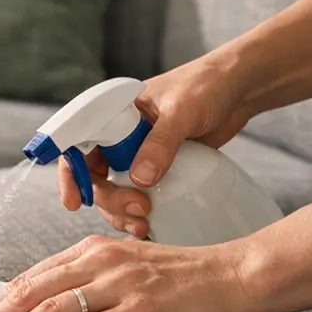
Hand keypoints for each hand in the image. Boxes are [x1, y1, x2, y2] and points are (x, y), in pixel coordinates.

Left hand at [0, 234, 254, 311]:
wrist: (237, 275)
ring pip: (49, 310)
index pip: (29, 279)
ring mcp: (118, 284)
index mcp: (91, 250)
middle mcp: (98, 261)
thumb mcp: (126, 269)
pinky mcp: (139, 310)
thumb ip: (89, 283)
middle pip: (29, 292)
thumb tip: (46, 311)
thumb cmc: (183, 278)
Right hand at [59, 58, 252, 237]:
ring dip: (122, 211)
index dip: (72, 174)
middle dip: (109, 199)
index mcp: (113, 112)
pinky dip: (139, 212)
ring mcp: (138, 153)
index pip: (77, 143)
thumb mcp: (182, 111)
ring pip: (114, 190)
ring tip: (143, 224)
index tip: (75, 201)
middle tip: (138, 210)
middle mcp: (119, 134)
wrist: (240, 89)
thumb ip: (160, 144)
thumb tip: (139, 180)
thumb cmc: (207, 85)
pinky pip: (138, 194)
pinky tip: (151, 225)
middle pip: (95, 175)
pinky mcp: (158, 168)